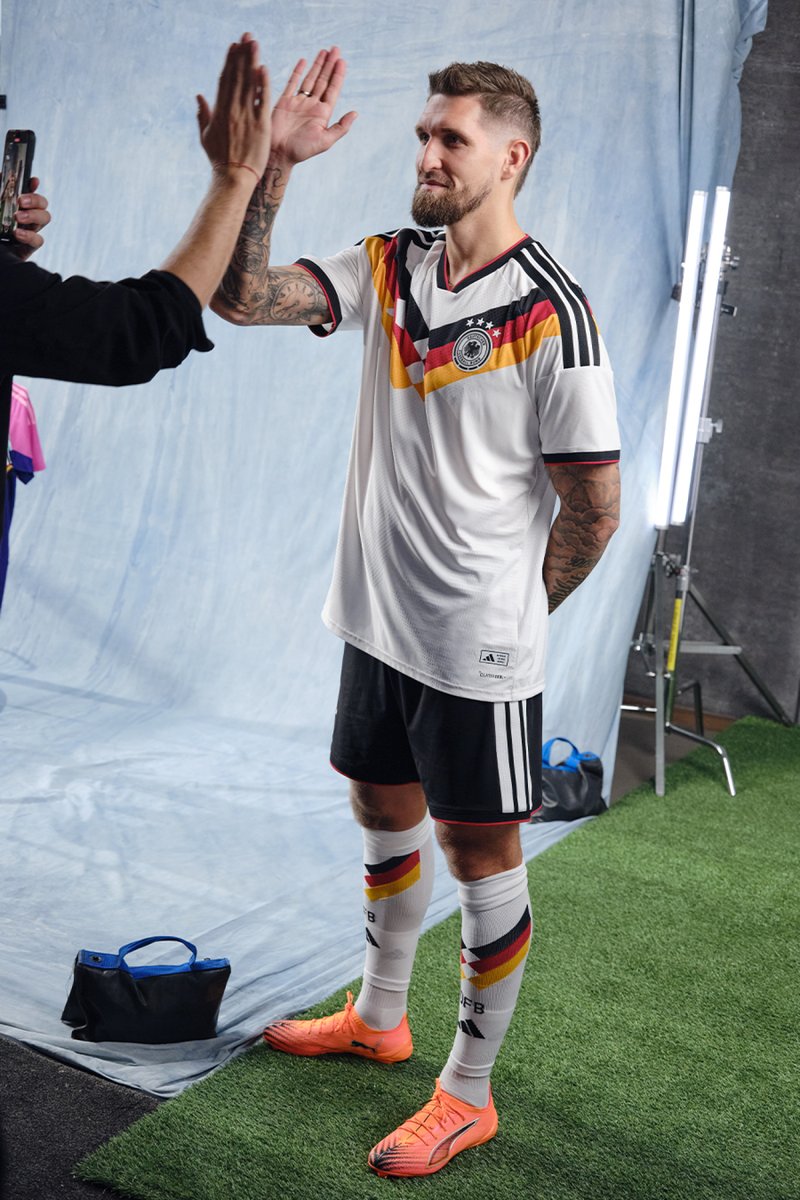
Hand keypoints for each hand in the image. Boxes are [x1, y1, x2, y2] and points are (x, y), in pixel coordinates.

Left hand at [12, 177, 50, 259]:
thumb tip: (1, 175)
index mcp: (16, 206)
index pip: (29, 192)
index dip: (33, 185)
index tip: (33, 181)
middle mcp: (25, 217)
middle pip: (43, 204)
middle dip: (35, 200)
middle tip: (20, 201)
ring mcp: (29, 231)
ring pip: (44, 218)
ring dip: (34, 215)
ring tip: (18, 217)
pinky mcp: (28, 248)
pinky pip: (38, 240)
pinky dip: (30, 235)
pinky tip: (18, 234)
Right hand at [197, 33, 270, 182]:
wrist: (233, 178)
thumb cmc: (220, 160)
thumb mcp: (206, 136)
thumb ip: (203, 114)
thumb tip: (198, 96)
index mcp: (219, 110)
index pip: (225, 79)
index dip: (230, 61)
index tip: (234, 46)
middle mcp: (232, 110)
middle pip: (237, 76)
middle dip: (242, 54)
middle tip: (247, 36)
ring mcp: (246, 117)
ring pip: (249, 84)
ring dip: (252, 61)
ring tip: (255, 44)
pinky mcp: (260, 125)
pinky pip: (262, 101)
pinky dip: (262, 84)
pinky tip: (263, 68)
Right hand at [271, 46, 356, 164]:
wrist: (279, 153)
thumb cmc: (302, 151)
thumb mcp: (325, 141)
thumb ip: (341, 127)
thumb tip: (355, 113)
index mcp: (323, 114)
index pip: (333, 89)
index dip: (338, 75)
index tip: (342, 61)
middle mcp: (312, 105)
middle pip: (323, 80)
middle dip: (329, 65)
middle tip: (335, 49)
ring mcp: (298, 102)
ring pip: (310, 78)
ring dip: (317, 65)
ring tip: (324, 51)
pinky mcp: (285, 101)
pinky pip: (293, 82)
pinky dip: (298, 71)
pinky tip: (304, 61)